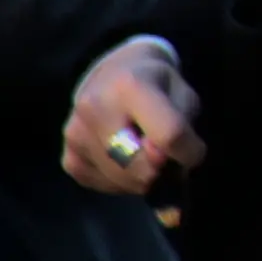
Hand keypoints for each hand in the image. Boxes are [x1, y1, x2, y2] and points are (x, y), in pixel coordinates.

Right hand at [61, 38, 206, 195]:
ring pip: (122, 179)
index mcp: (130, 86)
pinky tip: (126, 161)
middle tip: (167, 156)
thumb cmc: (158, 84)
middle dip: (162, 170)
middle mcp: (94, 108)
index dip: (188, 151)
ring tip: (147, 156)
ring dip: (144, 178)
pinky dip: (123, 182)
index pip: (168, 134)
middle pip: (139, 164)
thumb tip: (159, 160)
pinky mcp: (67, 157)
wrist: (114, 75)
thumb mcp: (182, 93)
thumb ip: (180, 125)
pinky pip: (103, 185)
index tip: (194, 151)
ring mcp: (75, 135)